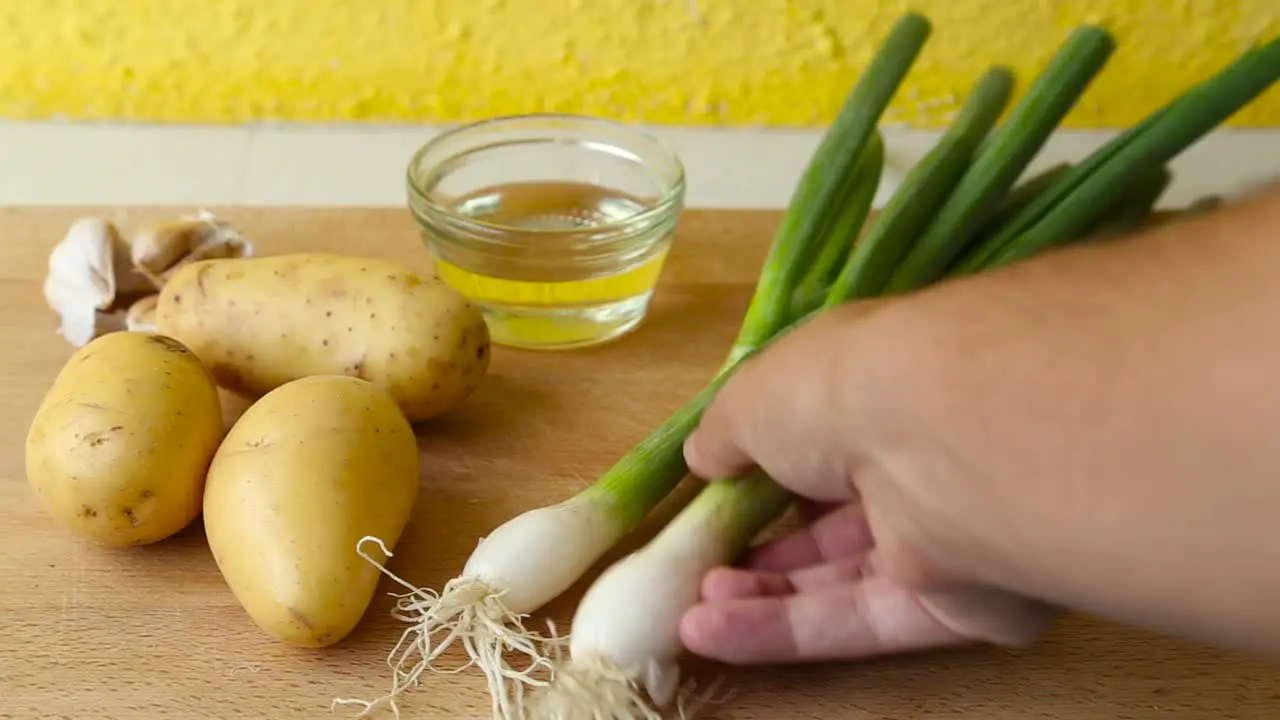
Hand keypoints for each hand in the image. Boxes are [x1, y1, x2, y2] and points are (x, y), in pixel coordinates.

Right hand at [679, 302, 1056, 664]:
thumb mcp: (753, 396)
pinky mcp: (959, 605)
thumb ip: (727, 430)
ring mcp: (944, 531)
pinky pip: (863, 621)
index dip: (770, 460)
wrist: (942, 442)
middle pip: (838, 510)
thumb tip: (705, 455)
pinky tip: (710, 630)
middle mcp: (921, 453)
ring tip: (693, 603)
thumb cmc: (841, 391)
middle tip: (702, 558)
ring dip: (764, 590)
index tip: (717, 485)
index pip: (829, 426)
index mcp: (884, 383)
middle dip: (765, 540)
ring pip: (845, 573)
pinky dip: (786, 628)